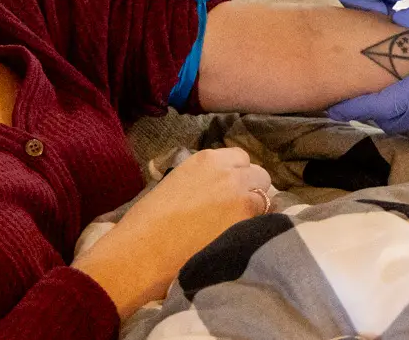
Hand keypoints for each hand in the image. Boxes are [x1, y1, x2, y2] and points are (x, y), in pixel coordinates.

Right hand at [72, 147, 272, 317]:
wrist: (142, 250)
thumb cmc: (147, 221)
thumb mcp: (176, 183)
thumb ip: (203, 179)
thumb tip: (217, 189)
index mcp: (207, 159)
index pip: (240, 158)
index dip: (237, 175)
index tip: (229, 191)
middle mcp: (229, 172)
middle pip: (259, 174)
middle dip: (251, 188)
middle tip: (237, 209)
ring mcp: (242, 196)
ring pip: (266, 197)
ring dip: (256, 209)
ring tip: (238, 227)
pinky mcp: (247, 222)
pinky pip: (265, 220)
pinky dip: (257, 228)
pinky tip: (240, 240)